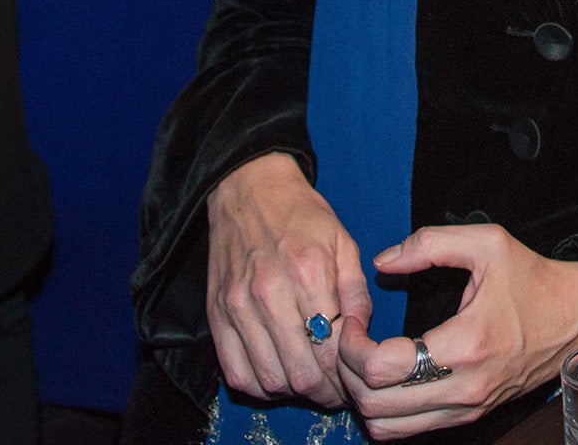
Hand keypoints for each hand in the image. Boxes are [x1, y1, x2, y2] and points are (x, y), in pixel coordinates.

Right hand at [207, 153, 371, 409]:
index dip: (347, 376)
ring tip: (308, 382)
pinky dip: (257, 385)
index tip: (354, 380)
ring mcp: (238, 306)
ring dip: (293, 392)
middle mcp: (270, 294)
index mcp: (308, 272)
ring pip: (269, 379)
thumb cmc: (301, 213)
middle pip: (300, 373)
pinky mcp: (215, 314)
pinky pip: (235, 372)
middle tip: (335, 390)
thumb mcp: (342, 241)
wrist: (248, 186)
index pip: (331, 349)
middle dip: (325, 392)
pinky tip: (276, 374)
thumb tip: (362, 334)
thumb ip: (356, 291)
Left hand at [337, 225, 577, 439]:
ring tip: (366, 359)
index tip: (355, 319)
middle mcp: (463, 388)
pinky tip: (387, 375)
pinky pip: (408, 431)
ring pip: (387, 428)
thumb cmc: (531, 279)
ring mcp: (466, 408)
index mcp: (465, 344)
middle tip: (351, 340)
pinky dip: (385, 409)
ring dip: (363, 396)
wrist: (576, 319)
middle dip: (348, 371)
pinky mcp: (469, 416)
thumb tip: (383, 262)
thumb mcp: (486, 243)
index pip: (381, 367)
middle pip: (374, 405)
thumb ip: (429, 244)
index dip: (352, 343)